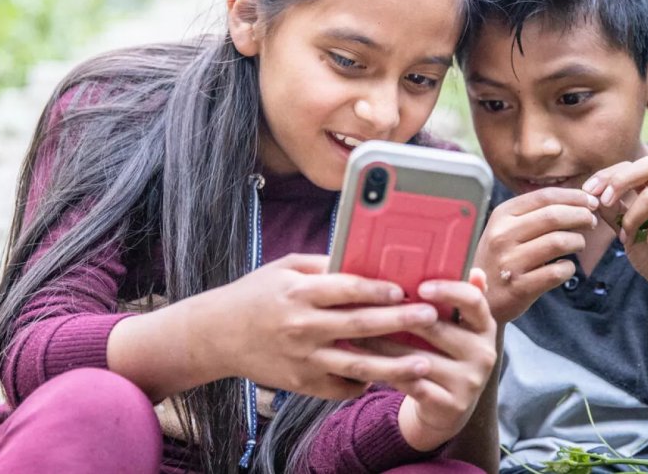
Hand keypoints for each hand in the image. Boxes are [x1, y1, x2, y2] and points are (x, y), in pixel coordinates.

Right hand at [206, 253, 441, 399]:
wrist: (216, 335)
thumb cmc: (255, 294)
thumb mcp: (285, 268)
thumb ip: (324, 265)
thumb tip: (365, 259)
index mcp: (300, 292)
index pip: (346, 289)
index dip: (378, 289)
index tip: (405, 288)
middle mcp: (302, 327)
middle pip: (359, 326)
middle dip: (398, 321)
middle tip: (430, 317)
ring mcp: (303, 359)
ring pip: (356, 366)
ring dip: (393, 365)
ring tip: (424, 363)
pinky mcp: (301, 384)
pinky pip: (340, 388)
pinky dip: (363, 384)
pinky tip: (385, 377)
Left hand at [353, 271, 498, 450]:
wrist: (448, 407)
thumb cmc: (443, 355)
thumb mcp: (454, 328)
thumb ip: (454, 300)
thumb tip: (471, 268)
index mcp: (485, 326)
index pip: (474, 301)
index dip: (448, 290)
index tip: (419, 287)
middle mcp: (484, 353)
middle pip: (438, 329)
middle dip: (398, 317)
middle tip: (367, 305)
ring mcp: (470, 382)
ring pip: (418, 358)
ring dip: (383, 345)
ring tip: (356, 333)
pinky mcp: (451, 405)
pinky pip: (411, 383)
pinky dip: (385, 371)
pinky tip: (362, 362)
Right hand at [473, 188, 596, 322]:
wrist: (478, 298)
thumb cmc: (499, 259)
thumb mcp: (505, 229)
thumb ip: (534, 214)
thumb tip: (578, 201)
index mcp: (501, 216)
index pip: (544, 196)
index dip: (573, 197)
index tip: (590, 201)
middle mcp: (502, 235)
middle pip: (554, 216)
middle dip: (581, 215)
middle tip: (591, 221)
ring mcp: (510, 262)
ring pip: (559, 242)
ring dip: (578, 241)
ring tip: (578, 244)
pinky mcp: (519, 286)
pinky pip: (557, 272)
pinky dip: (569, 268)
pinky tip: (565, 267)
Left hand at [581, 155, 647, 308]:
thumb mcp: (625, 227)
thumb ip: (612, 209)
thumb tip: (590, 193)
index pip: (637, 165)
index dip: (610, 174)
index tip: (588, 191)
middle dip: (619, 180)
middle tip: (602, 201)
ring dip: (630, 218)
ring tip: (627, 236)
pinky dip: (647, 236)